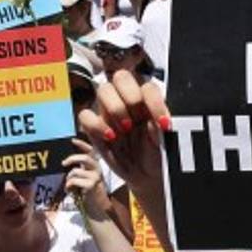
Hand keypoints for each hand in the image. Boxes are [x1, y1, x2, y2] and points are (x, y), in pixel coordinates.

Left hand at [63, 138, 110, 218]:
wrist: (96, 211)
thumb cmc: (88, 195)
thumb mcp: (85, 179)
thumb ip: (80, 170)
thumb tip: (66, 162)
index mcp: (95, 166)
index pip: (91, 151)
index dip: (82, 144)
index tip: (72, 140)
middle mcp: (97, 170)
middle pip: (84, 158)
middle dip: (72, 159)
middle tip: (64, 164)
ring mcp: (95, 177)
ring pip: (75, 171)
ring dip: (69, 179)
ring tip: (70, 187)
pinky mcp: (91, 185)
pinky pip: (73, 181)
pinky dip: (68, 187)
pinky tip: (71, 192)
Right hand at [79, 71, 167, 199]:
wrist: (147, 175)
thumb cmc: (158, 154)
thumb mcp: (165, 144)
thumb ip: (160, 130)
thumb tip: (153, 122)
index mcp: (148, 99)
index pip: (147, 86)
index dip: (154, 102)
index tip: (163, 124)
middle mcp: (128, 101)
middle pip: (121, 77)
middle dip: (131, 97)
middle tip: (138, 120)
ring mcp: (110, 112)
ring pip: (104, 90)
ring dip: (115, 108)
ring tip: (126, 129)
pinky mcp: (95, 127)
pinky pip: (85, 115)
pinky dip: (97, 125)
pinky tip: (111, 137)